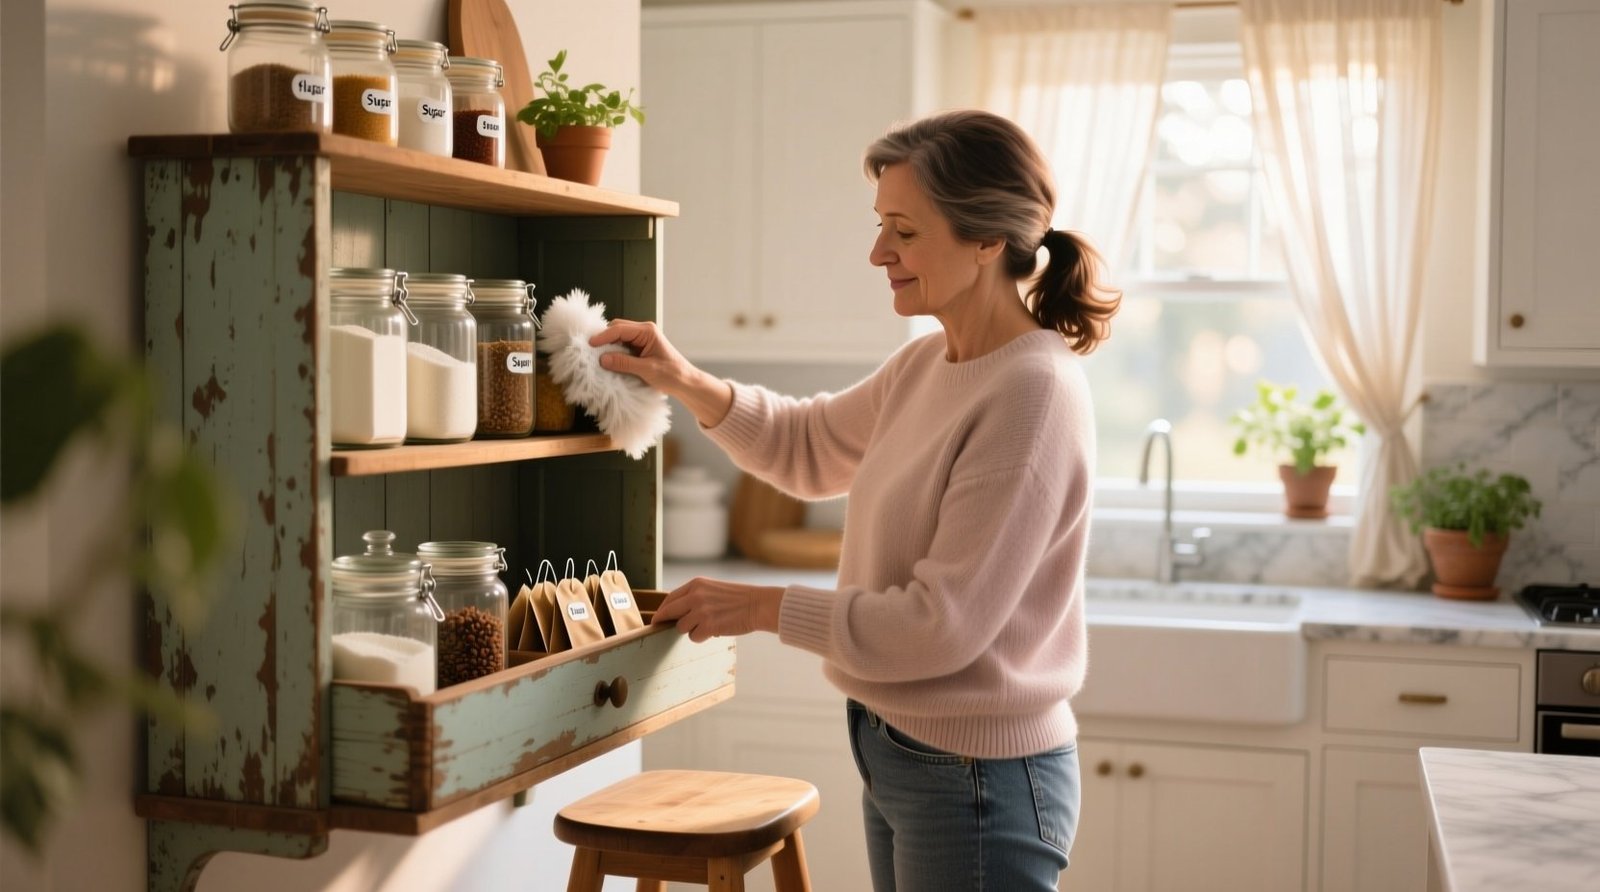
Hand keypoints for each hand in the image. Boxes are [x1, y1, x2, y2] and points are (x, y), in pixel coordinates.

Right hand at [589, 319, 692, 393]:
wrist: (685, 382)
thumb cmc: (672, 374)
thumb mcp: (646, 369)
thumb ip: (624, 363)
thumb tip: (603, 359)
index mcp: (647, 331)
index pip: (619, 329)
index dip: (603, 336)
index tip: (590, 344)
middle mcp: (644, 331)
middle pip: (617, 329)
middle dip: (604, 338)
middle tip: (590, 350)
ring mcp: (642, 339)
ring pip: (618, 337)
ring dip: (608, 345)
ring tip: (596, 355)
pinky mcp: (640, 348)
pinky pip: (622, 346)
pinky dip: (614, 351)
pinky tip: (608, 360)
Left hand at [651, 577, 783, 642]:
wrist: (759, 605)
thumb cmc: (738, 599)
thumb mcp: (713, 589)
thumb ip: (695, 597)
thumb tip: (676, 613)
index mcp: (696, 584)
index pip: (670, 598)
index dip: (663, 610)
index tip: (658, 617)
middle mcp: (696, 596)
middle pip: (669, 613)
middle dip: (664, 622)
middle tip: (659, 628)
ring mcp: (701, 611)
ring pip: (681, 628)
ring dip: (692, 630)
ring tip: (708, 625)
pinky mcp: (708, 626)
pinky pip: (694, 637)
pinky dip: (702, 637)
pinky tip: (715, 631)